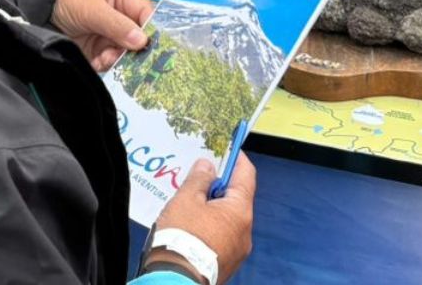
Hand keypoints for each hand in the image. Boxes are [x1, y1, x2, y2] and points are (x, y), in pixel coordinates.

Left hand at [52, 0, 151, 70]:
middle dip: (133, 48)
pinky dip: (105, 63)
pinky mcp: (100, 51)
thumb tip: (142, 40)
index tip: (147, 44)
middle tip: (123, 55)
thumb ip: (117, 25)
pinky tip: (96, 60)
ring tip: (103, 57)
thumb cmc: (67, 1)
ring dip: (117, 58)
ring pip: (127, 53)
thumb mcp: (92, 9)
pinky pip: (112, 62)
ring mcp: (111, 35)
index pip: (146, 13)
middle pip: (140, 37)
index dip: (150, 29)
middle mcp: (121, 17)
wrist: (38, 15)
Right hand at [151, 156, 255, 283]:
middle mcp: (245, 231)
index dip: (236, 159)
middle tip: (199, 179)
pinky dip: (212, 228)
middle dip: (219, 186)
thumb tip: (208, 165)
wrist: (175, 280)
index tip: (228, 149)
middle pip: (236, 199)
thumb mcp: (186, 200)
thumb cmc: (181, 238)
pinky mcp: (228, 263)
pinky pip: (223, 237)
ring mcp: (238, 250)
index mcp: (239, 211)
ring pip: (229, 220)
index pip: (246, 175)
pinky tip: (192, 228)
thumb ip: (199, 179)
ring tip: (190, 205)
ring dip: (214, 209)